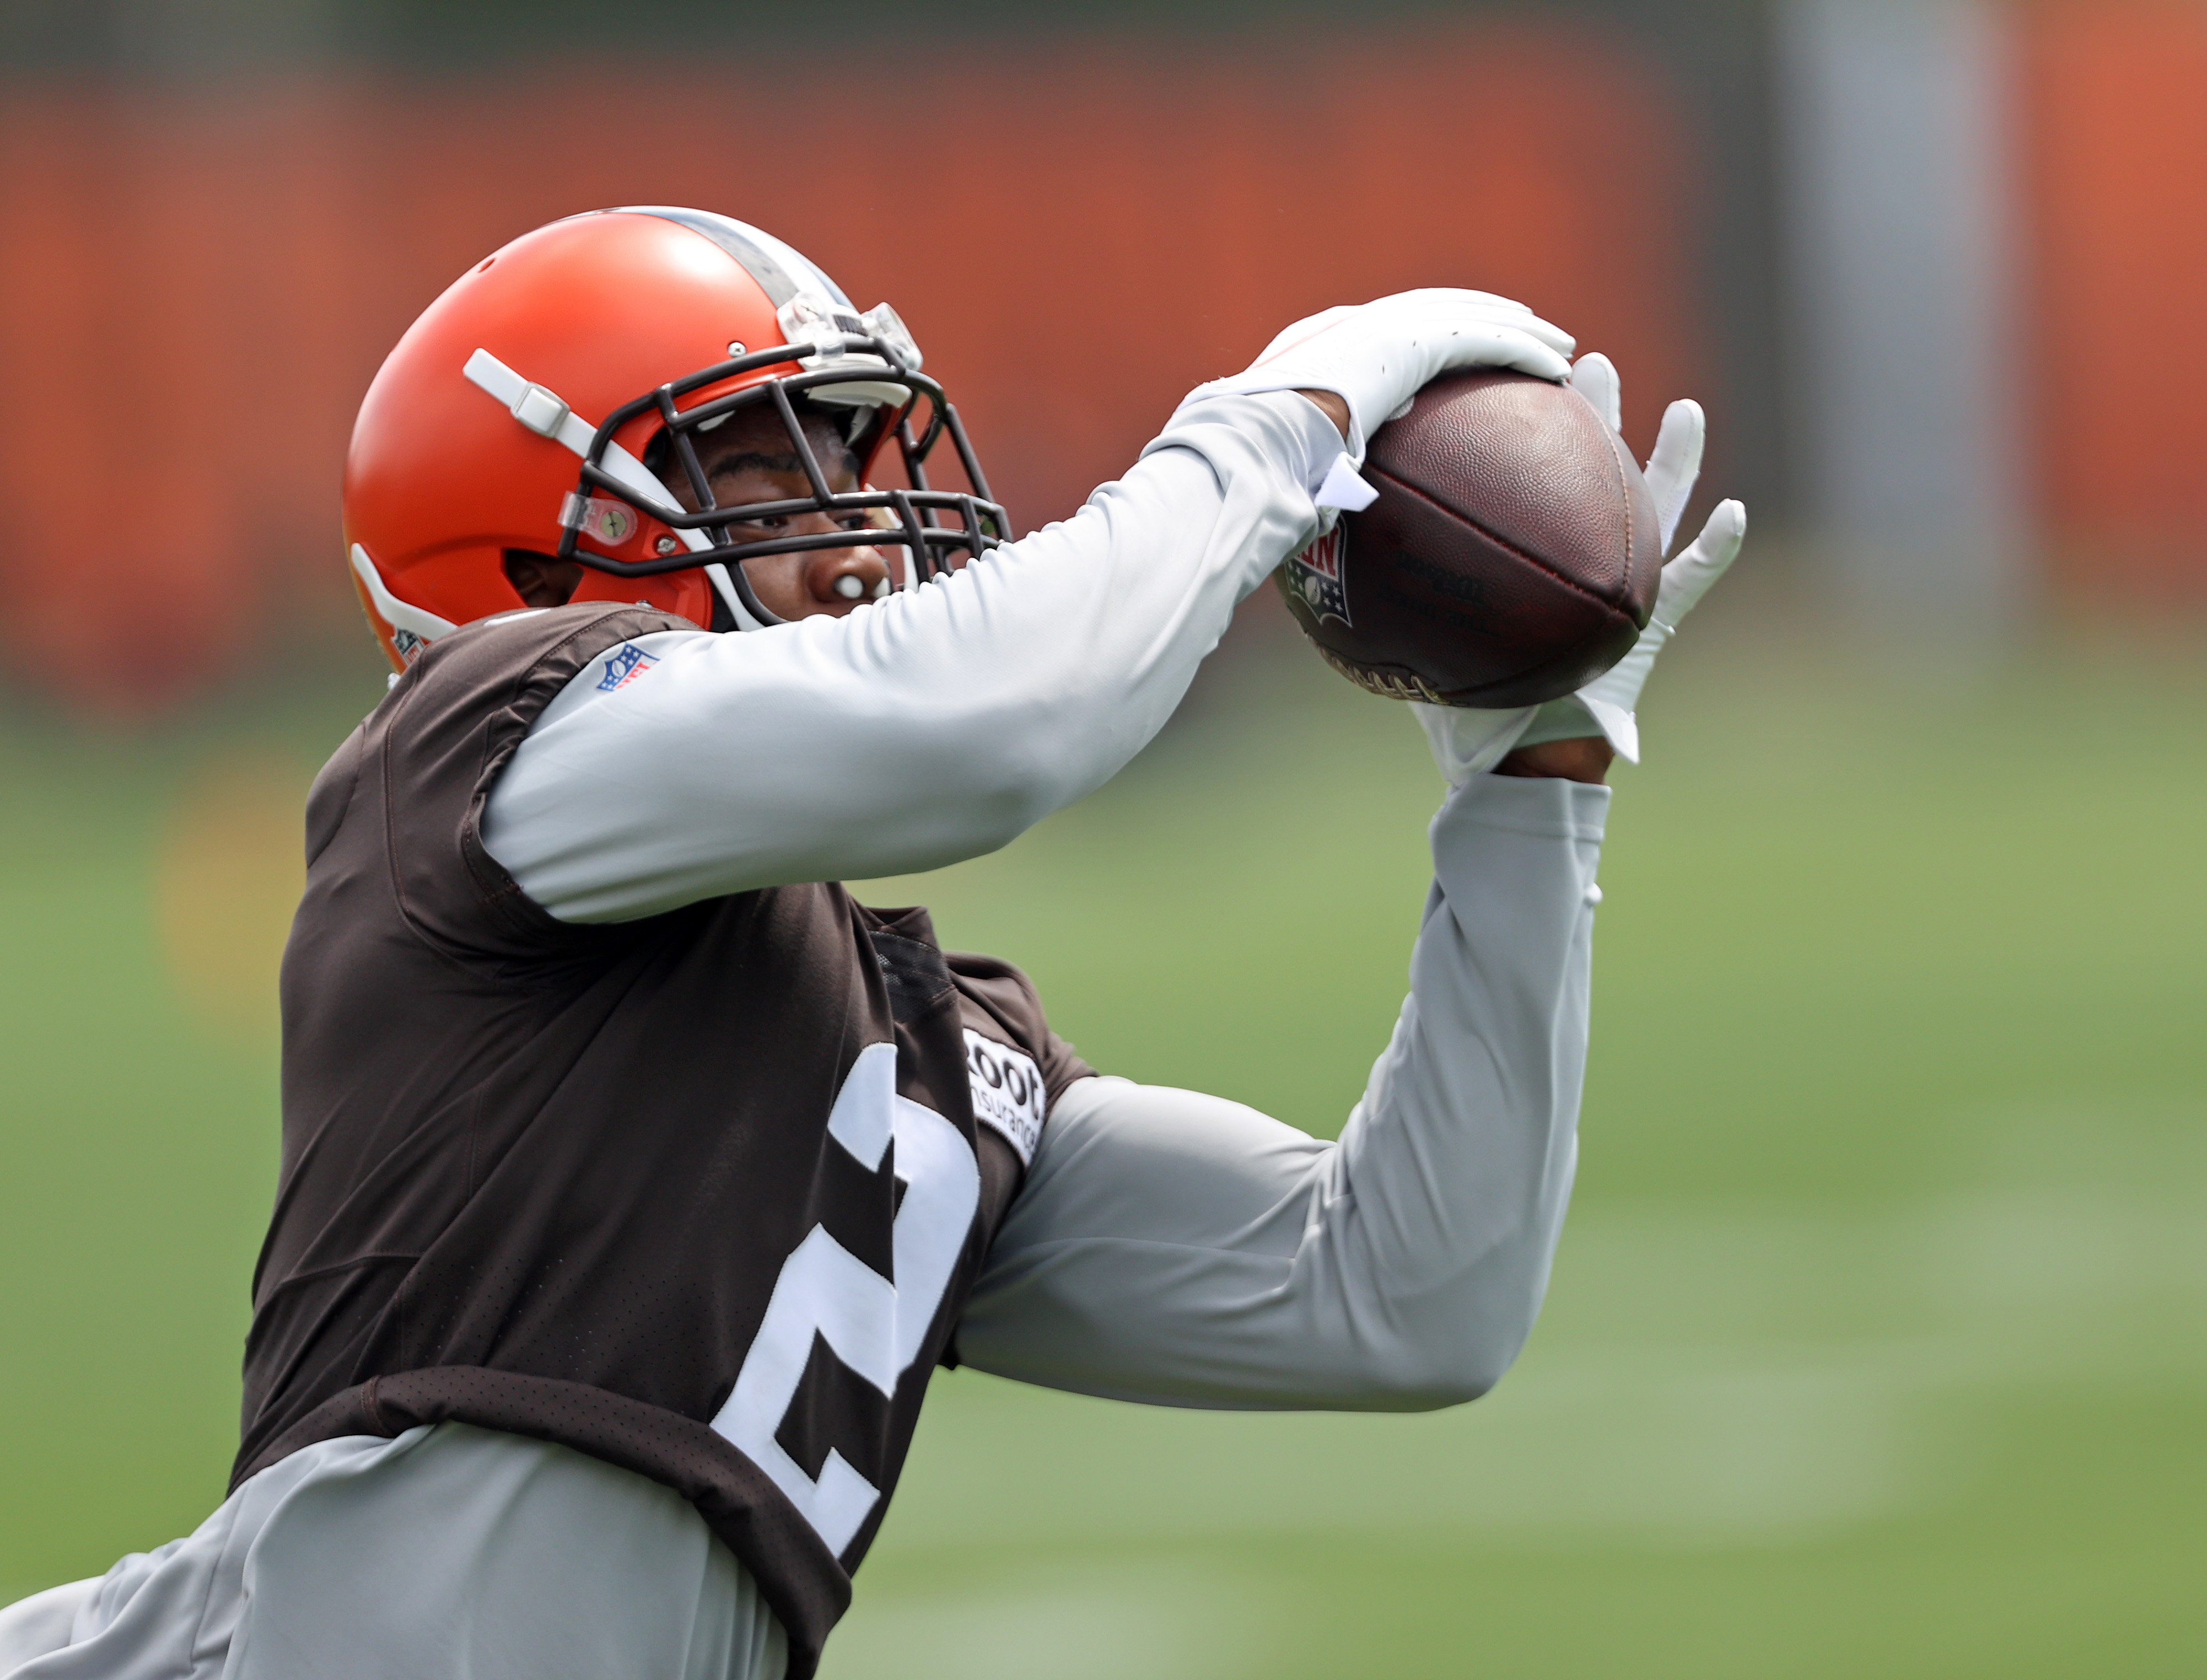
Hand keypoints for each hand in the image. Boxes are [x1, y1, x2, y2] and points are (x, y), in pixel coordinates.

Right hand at [1194, 290, 1574, 459]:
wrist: (1245, 448)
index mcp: (1317, 347)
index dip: (1428, 334)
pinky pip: (1480, 341)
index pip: (1385, 330)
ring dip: (1518, 330)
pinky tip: (1556, 368)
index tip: (1458, 350)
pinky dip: (1520, 351)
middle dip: (1482, 317)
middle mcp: (1348, 324)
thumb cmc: (1250, 474)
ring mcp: (1376, 327)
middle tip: (1525, 334)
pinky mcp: (1405, 341)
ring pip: (1467, 316)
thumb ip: (1307, 475)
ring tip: (1557, 346)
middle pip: (1435, 310)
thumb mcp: (1279, 470)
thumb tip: (1313, 518)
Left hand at [1412, 351, 1745, 783]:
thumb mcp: (1428, 641)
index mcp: (1537, 551)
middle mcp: (1583, 557)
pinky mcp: (1655, 624)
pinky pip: (1693, 580)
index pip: (1531, 477)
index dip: (1524, 432)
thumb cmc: (1473, 702)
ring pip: (1659, 507)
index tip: (1507, 381)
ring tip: (1688, 410)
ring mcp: (1625, 584)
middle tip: (1587, 361)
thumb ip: (1394, 604)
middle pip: (1594, 469)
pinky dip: (1716, 550)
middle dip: (1596, 414)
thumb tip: (1325, 568)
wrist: (1522, 755)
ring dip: (1675, 460)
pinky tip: (1735, 514)